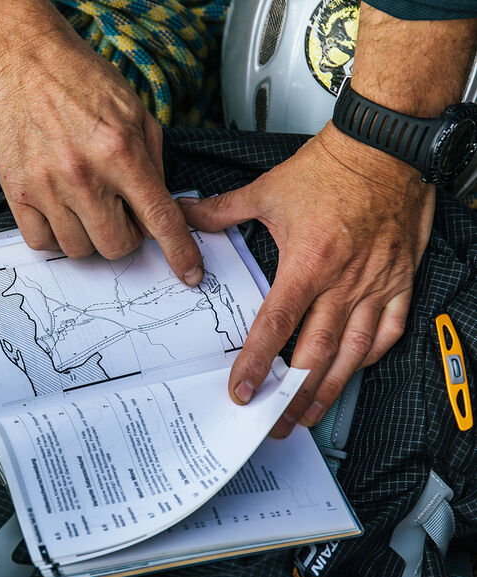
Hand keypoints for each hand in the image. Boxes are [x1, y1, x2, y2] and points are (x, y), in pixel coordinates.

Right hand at [0, 33, 204, 284]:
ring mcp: (47, 186)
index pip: (159, 218)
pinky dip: (55, 235)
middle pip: (116, 246)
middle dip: (125, 236)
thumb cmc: (83, 84)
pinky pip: (41, 242)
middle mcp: (84, 174)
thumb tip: (160, 208)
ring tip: (85, 206)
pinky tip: (60, 211)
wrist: (28, 67)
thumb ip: (152, 164)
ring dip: (88, 236)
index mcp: (121, 152)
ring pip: (78, 249)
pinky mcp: (18, 192)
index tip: (189, 274)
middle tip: (119, 213)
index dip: (179, 252)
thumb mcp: (137, 114)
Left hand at [181, 123, 434, 437]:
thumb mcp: (267, 190)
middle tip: (274, 421)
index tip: (242, 391)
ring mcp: (377, 284)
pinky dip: (369, 357)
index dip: (257, 363)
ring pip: (353, 352)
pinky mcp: (400, 280)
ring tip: (309, 413)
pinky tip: (352, 371)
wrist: (385, 147)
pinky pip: (389, 331)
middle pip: (316, 354)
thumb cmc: (333, 167)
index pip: (276, 325)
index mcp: (309, 261)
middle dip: (293, 394)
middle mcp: (345, 281)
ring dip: (330, 389)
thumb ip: (221, 212)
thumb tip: (183, 217)